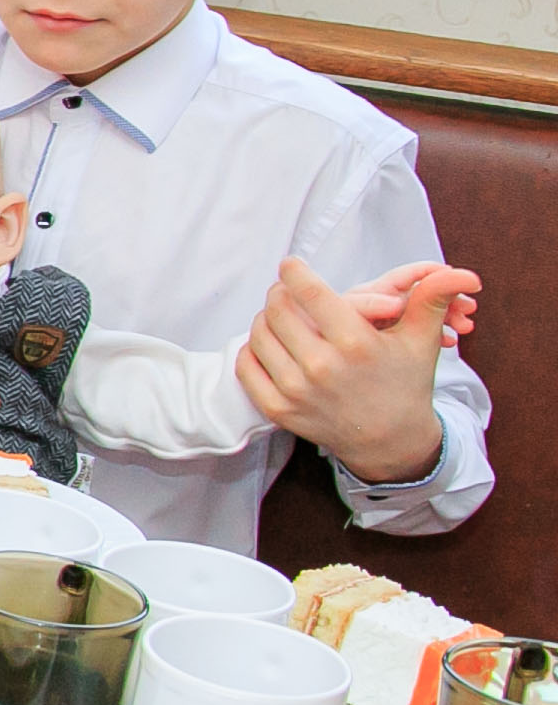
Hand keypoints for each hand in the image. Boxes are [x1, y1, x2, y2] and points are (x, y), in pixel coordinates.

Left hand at [238, 257, 454, 484]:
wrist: (390, 441)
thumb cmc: (404, 383)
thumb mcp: (420, 340)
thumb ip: (431, 300)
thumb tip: (458, 273)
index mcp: (356, 345)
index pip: (312, 295)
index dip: (296, 272)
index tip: (290, 263)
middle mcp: (322, 368)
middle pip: (278, 311)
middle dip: (279, 293)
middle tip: (285, 289)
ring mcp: (296, 391)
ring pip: (259, 336)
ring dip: (264, 318)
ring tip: (278, 314)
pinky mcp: (279, 410)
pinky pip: (246, 367)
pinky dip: (251, 350)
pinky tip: (268, 343)